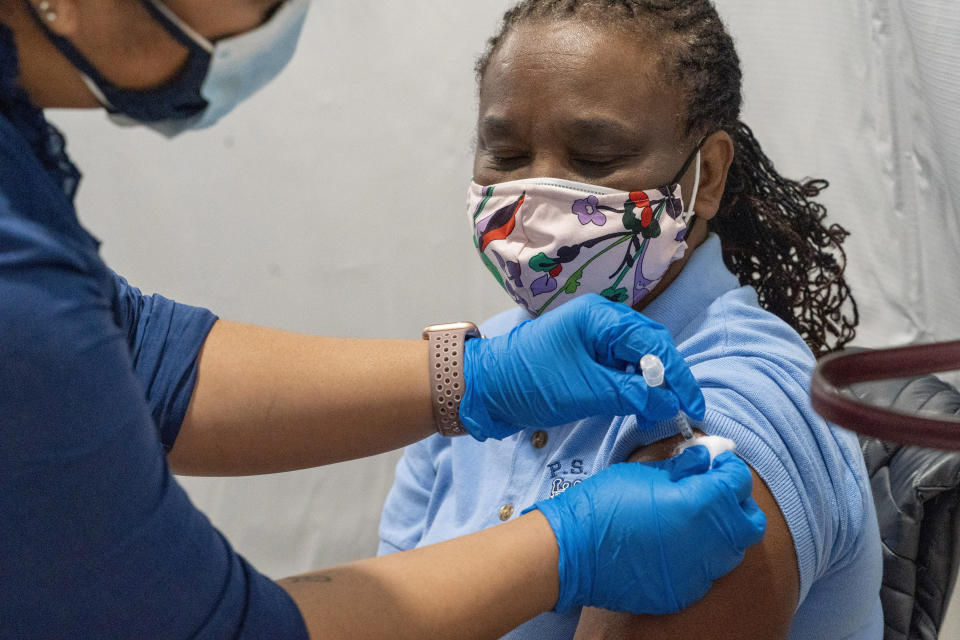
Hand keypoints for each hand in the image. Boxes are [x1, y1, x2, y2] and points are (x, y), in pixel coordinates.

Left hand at [459, 294, 703, 440]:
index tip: (693, 405)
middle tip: (683, 412)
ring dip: (652, 386)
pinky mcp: (586, 359)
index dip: (678, 375)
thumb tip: (670, 404)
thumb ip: (631, 394)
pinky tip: (642, 408)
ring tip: (664, 414)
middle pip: (650, 348)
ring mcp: (592, 340)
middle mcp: (600, 322)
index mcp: (600, 318)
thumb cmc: (530, 382)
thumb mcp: (585, 390)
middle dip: (669, 380)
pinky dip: (634, 389)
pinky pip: (620, 370)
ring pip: (636, 361)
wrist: (484, 388)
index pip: (654, 342)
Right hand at [530, 446, 765, 614]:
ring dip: (722, 531)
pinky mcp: (683, 593)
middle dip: (737, 502)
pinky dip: (700, 557)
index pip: (739, 482)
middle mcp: (707, 542)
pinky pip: (707, 573)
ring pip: (732, 551)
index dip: (728, 467)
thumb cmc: (603, 503)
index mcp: (700, 504)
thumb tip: (706, 458)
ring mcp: (697, 574)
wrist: (571, 551)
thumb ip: (683, 466)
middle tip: (713, 490)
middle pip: (750, 523)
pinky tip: (675, 545)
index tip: (714, 462)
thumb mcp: (644, 471)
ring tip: (694, 518)